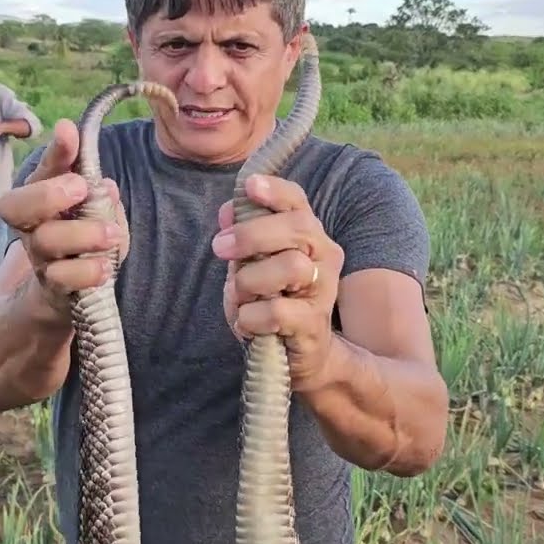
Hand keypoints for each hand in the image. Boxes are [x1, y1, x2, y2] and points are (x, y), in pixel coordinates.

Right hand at [0, 118, 128, 314]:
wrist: (69, 295)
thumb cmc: (83, 243)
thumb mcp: (95, 213)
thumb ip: (99, 196)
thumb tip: (106, 185)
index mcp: (42, 199)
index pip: (42, 170)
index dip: (54, 151)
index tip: (68, 131)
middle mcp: (32, 226)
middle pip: (15, 206)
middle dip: (47, 193)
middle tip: (80, 188)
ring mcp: (39, 258)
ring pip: (44, 241)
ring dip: (81, 234)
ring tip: (111, 235)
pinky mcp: (52, 288)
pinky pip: (60, 279)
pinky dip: (84, 271)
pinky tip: (105, 266)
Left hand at [212, 174, 343, 390]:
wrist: (302, 357)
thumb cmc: (273, 304)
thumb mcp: (252, 266)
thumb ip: (243, 239)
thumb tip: (227, 209)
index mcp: (308, 236)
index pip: (298, 201)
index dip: (275, 190)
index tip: (249, 186)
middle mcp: (324, 257)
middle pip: (298, 228)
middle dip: (252, 234)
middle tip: (219, 247)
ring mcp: (323, 291)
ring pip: (291, 267)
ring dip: (252, 280)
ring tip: (241, 296)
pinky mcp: (314, 325)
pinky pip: (278, 311)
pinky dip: (251, 317)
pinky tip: (247, 323)